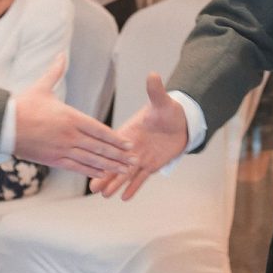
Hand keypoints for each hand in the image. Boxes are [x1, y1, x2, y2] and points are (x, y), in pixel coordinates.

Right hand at [12, 54, 133, 176]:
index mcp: (70, 117)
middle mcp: (70, 135)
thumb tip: (61, 54)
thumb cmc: (23, 105)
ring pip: (91, 159)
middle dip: (119, 154)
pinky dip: (91, 171)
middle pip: (100, 147)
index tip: (129, 144)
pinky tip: (102, 175)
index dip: (116, 138)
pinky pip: (76, 167)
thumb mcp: (42, 87)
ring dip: (110, 165)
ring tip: (124, 170)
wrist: (3, 126)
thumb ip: (55, 72)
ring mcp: (62, 149)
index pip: (99, 129)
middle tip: (135, 160)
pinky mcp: (53, 160)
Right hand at [91, 73, 189, 200]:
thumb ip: (155, 91)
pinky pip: (140, 179)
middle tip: (92, 188)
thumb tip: (153, 74)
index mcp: (129, 131)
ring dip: (115, 184)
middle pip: (115, 163)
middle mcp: (131, 147)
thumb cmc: (169, 111)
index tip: (92, 160)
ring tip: (103, 195)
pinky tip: (124, 198)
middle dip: (104, 175)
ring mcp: (140, 158)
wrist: (181, 123)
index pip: (113, 144)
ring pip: (125, 174)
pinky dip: (133, 188)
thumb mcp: (162, 102)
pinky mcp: (150, 166)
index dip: (104, 153)